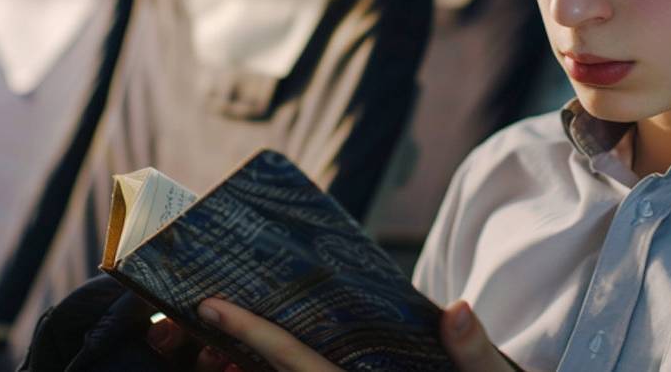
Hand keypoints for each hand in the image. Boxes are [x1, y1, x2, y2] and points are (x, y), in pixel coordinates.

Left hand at [146, 298, 515, 371]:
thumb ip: (476, 356)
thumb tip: (458, 308)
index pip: (299, 366)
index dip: (254, 335)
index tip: (210, 305)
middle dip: (232, 352)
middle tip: (193, 312)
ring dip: (245, 368)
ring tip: (211, 336)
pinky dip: (273, 371)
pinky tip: (254, 357)